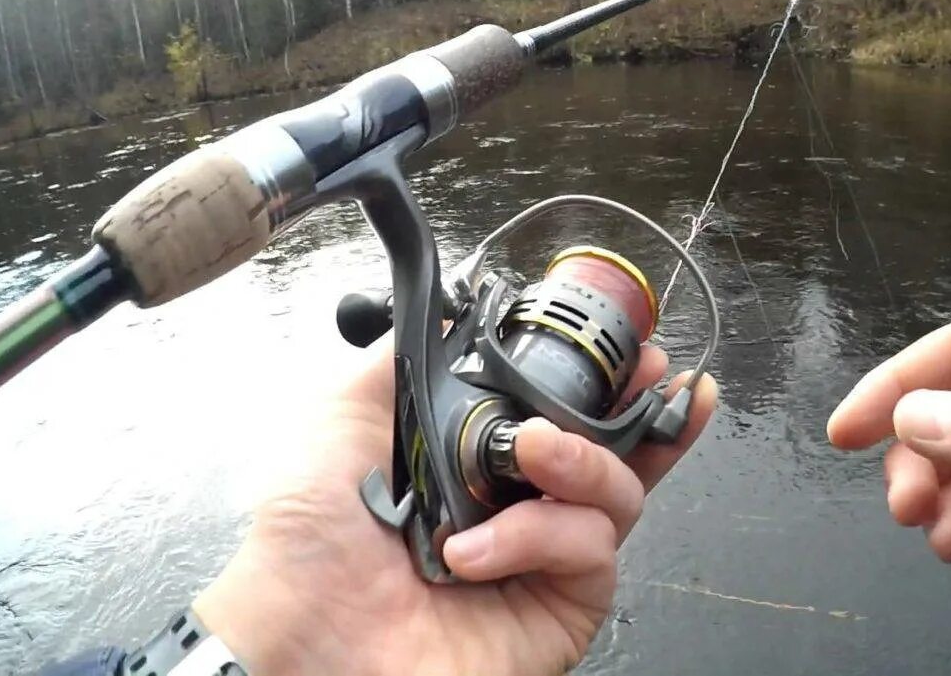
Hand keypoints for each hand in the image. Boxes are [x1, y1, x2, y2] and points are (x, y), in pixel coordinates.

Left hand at [193, 337, 716, 675]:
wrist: (304, 638)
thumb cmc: (308, 551)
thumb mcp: (343, 424)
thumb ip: (401, 363)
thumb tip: (447, 312)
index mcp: (477, 465)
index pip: (562, 416)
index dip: (606, 383)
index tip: (631, 350)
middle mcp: (520, 510)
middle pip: (617, 454)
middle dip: (644, 410)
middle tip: (646, 378)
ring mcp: (543, 562)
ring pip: (617, 494)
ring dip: (580, 459)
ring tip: (528, 453)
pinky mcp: (559, 611)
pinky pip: (590, 551)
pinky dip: (539, 536)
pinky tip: (479, 549)